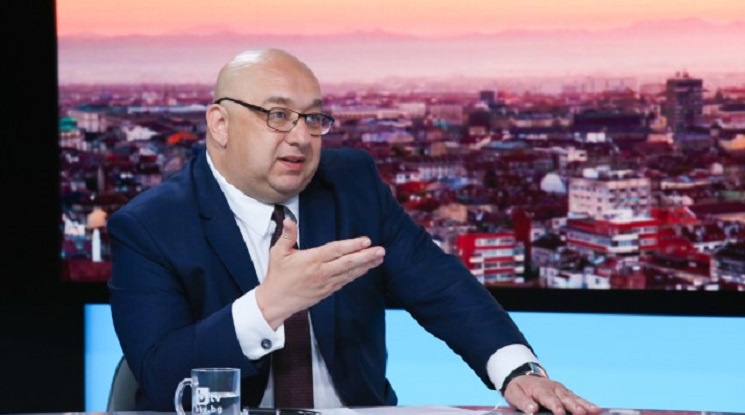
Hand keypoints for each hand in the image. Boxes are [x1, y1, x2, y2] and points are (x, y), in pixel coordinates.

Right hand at [256, 218, 384, 328]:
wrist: (275, 302)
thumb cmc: (277, 276)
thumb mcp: (278, 253)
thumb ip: (287, 236)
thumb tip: (289, 220)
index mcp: (311, 260)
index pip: (335, 251)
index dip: (352, 245)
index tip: (366, 241)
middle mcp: (321, 272)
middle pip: (348, 263)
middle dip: (366, 256)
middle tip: (381, 250)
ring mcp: (326, 283)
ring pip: (350, 273)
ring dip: (366, 265)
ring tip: (380, 258)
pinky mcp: (327, 291)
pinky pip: (346, 281)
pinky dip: (357, 275)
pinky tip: (367, 268)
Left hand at [503, 375, 600, 414]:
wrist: (524, 377)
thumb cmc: (519, 388)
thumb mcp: (514, 394)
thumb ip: (523, 402)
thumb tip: (532, 410)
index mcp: (540, 388)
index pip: (548, 398)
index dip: (555, 406)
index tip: (560, 413)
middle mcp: (554, 388)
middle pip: (565, 398)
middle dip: (574, 406)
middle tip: (581, 413)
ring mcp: (562, 391)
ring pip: (574, 398)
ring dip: (585, 405)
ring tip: (595, 411)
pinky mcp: (567, 394)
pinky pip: (578, 399)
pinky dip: (587, 404)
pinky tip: (597, 410)